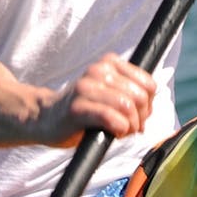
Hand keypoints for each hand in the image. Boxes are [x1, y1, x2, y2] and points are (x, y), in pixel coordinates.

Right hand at [39, 53, 156, 147]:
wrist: (47, 119)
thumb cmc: (85, 109)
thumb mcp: (110, 94)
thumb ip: (131, 94)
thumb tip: (149, 110)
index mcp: (110, 63)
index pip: (148, 84)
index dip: (148, 105)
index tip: (137, 116)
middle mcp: (98, 70)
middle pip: (140, 97)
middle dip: (141, 117)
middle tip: (130, 127)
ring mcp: (86, 88)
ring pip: (127, 106)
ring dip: (130, 126)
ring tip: (120, 131)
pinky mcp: (77, 108)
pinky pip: (110, 117)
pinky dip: (119, 129)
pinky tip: (112, 133)